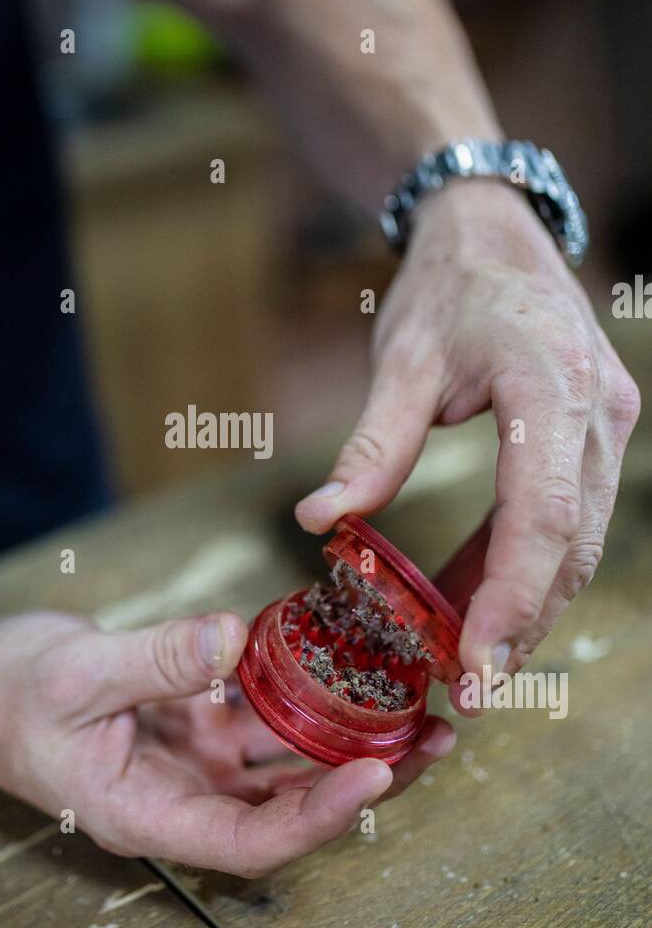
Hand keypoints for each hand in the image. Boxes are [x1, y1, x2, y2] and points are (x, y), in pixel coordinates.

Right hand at [0, 609, 454, 875]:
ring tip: (415, 712)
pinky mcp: (196, 721)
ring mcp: (193, 761)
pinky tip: (347, 666)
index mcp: (148, 814)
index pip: (249, 840)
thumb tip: (233, 637)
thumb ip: (156, 662)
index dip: (318, 818)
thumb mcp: (76, 677)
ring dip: (346, 740)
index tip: (374, 776)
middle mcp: (183, 797)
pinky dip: (304, 695)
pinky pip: (261, 714)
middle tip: (430, 743)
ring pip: (285, 764)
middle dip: (362, 782)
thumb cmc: (7, 699)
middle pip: (287, 810)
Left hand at [295, 181, 639, 702]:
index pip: (543, 517)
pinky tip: (473, 604)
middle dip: (521, 625)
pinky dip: (523, 569)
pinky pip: (565, 521)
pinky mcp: (594, 438)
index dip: (512, 599)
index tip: (473, 666)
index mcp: (551, 387)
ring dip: (525, 606)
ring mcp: (607, 426)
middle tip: (467, 695)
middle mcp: (598, 413)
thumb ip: (371, 446)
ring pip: (577, 544)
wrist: (492, 232)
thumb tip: (321, 521)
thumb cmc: (446, 288)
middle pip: (572, 546)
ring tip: (465, 665)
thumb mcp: (401, 360)